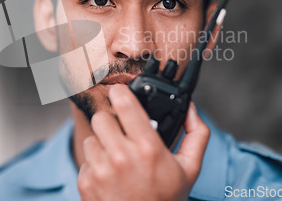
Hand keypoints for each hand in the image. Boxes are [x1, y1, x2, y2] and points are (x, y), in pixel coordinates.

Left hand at [77, 84, 209, 200]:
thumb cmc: (166, 200)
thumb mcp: (190, 168)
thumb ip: (196, 135)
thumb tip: (192, 109)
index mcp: (147, 148)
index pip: (124, 103)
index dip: (120, 92)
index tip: (120, 91)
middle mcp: (120, 157)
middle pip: (101, 117)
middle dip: (111, 122)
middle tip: (121, 133)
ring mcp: (100, 170)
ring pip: (91, 138)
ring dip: (102, 144)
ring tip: (117, 158)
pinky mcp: (86, 182)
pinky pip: (85, 160)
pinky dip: (94, 165)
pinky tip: (109, 175)